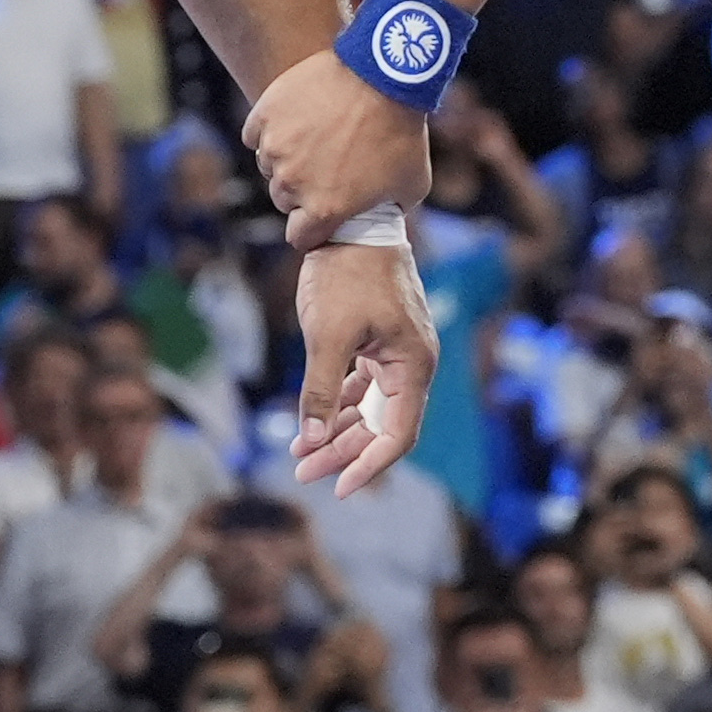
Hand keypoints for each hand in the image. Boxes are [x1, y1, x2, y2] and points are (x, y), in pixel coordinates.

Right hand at [244, 53, 429, 243]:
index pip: (300, 237)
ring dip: (285, 159)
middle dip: (300, 191)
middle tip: (323, 168)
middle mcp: (293, 182)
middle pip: (283, 199)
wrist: (385, 74)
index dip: (311, 229)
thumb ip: (388, 209)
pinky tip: (294, 121)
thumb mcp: (412, 184)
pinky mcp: (266, 115)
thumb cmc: (402, 131)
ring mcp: (275, 147)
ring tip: (314, 138)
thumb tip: (379, 218)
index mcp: (325, 208)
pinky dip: (270, 130)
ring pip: (268, 165)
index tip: (320, 217)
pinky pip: (256, 134)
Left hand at [285, 235, 440, 496]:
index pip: (397, 435)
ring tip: (299, 452)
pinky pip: (362, 387)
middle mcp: (411, 365)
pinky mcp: (379, 341)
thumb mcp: (327, 336)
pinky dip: (338, 405)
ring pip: (369, 409)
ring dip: (337, 432)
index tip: (337, 488)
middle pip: (381, 427)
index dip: (368, 466)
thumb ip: (320, 391)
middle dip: (342, 452)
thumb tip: (310, 441)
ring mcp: (396, 353)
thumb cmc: (346, 275)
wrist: (352, 223)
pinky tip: (310, 421)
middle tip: (301, 471)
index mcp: (412, 366)